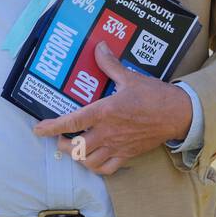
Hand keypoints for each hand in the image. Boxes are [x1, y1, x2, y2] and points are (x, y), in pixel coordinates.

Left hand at [32, 42, 192, 174]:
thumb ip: (110, 65)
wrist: (177, 114)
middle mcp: (107, 132)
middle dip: (62, 144)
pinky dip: (95, 167)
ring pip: (88, 161)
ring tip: (74, 149)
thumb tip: (100, 47)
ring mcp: (117, 146)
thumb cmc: (154, 95)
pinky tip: (93, 160)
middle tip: (59, 138)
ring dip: (77, 157)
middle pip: (76, 148)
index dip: (52, 127)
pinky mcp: (127, 155)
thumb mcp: (130, 77)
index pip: (72, 121)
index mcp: (105, 112)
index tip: (38, 129)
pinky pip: (106, 169)